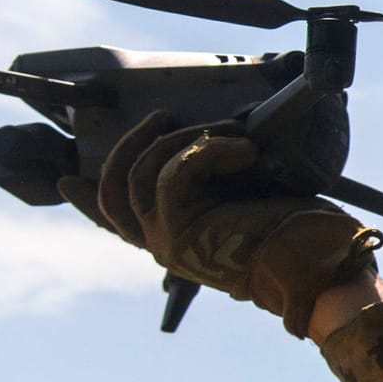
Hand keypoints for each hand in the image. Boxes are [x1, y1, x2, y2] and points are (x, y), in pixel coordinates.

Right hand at [58, 111, 382, 337]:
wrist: (317, 264)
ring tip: (227, 129)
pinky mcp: (182, 233)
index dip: (87, 201)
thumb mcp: (248, 195)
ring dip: (185, 139)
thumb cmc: (297, 232)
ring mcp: (169, 242)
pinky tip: (243, 148)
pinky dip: (207, 150)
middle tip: (161, 117)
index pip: (117, 221)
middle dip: (131, 145)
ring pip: (142, 175)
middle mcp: (164, 246)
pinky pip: (173, 174)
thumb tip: (222, 137)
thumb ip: (219, 180)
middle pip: (115, 192)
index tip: (64, 183)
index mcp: (176, 240)